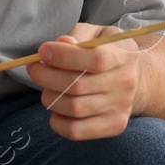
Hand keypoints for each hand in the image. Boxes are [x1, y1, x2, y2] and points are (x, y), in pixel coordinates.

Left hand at [29, 23, 142, 139]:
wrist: (130, 78)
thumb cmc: (106, 51)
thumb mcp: (96, 33)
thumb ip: (78, 36)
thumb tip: (62, 44)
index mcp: (125, 55)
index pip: (96, 59)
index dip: (63, 56)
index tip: (43, 51)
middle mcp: (126, 83)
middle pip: (78, 86)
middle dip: (47, 76)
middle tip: (35, 68)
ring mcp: (121, 107)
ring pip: (74, 108)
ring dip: (50, 97)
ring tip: (47, 87)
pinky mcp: (113, 126)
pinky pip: (76, 131)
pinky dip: (57, 121)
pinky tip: (56, 107)